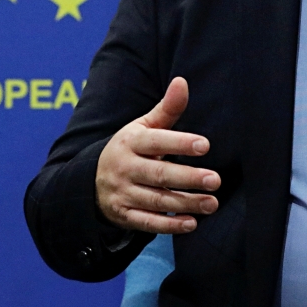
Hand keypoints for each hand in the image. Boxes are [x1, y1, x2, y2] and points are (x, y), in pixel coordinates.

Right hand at [96, 77, 220, 233]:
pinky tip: (191, 223)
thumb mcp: (143, 126)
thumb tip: (182, 81)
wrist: (90, 181)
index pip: (157, 141)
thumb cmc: (130, 148)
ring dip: (185, 203)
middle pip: (158, 174)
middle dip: (188, 178)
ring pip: (156, 200)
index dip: (180, 143)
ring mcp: (123, 193)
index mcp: (131, 142)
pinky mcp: (123, 215)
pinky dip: (168, 225)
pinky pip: (146, 223)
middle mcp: (125, 168)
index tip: (205, 145)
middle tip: (216, 179)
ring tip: (212, 203)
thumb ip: (166, 109)